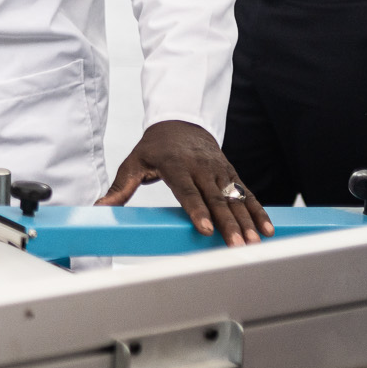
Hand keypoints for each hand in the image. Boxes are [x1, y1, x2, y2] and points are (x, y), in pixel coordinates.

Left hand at [98, 119, 273, 246]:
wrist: (181, 122)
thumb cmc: (155, 147)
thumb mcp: (133, 163)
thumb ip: (119, 189)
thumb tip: (99, 209)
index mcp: (176, 165)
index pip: (187, 191)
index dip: (197, 211)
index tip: (205, 229)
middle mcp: (201, 167)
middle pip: (216, 199)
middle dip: (227, 223)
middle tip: (236, 245)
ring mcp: (219, 171)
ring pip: (235, 198)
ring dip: (247, 221)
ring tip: (254, 242)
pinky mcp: (231, 174)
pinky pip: (247, 194)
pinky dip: (258, 211)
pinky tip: (267, 229)